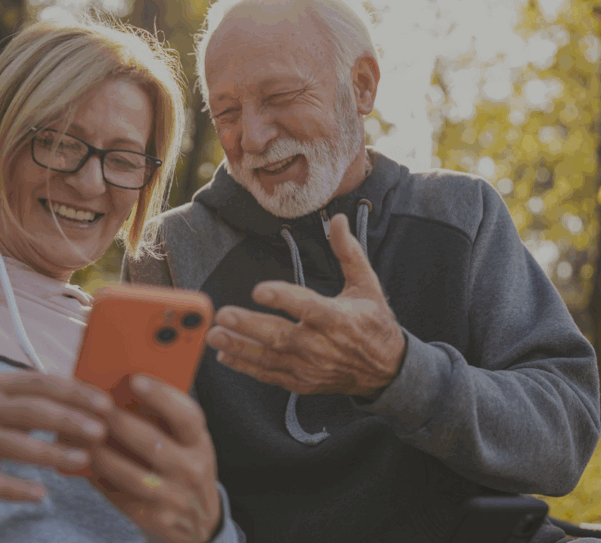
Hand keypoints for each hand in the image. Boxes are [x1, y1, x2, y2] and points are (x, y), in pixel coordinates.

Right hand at [0, 370, 112, 500]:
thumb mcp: (2, 397)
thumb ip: (38, 396)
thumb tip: (90, 398)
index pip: (41, 382)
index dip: (75, 392)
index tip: (104, 403)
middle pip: (31, 411)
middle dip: (69, 420)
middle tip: (101, 430)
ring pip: (16, 445)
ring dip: (51, 452)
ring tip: (82, 459)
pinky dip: (16, 490)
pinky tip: (41, 494)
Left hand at [85, 374, 221, 542]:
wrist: (200, 520)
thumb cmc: (185, 466)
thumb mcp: (188, 441)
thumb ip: (166, 418)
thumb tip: (122, 386)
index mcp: (199, 442)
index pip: (187, 416)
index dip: (162, 396)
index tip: (134, 379)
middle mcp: (191, 469)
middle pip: (152, 442)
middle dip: (117, 421)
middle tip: (92, 405)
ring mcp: (174, 497)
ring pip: (132, 474)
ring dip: (101, 453)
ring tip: (78, 435)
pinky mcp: (153, 518)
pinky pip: (120, 496)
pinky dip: (98, 478)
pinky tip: (82, 461)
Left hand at [206, 213, 405, 396]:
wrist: (385, 370)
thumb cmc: (373, 323)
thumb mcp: (367, 286)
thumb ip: (349, 253)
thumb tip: (337, 219)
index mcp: (339, 319)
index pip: (308, 307)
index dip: (283, 298)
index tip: (259, 290)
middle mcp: (322, 346)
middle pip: (280, 336)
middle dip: (249, 326)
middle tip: (223, 314)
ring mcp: (311, 367)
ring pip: (270, 358)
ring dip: (240, 347)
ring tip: (215, 335)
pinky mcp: (302, 382)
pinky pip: (270, 375)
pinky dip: (247, 367)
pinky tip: (225, 355)